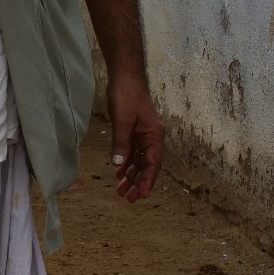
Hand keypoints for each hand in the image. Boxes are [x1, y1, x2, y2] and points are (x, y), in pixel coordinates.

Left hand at [107, 70, 162, 201]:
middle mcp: (151, 137)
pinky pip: (131, 151)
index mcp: (154, 135)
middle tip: (127, 198)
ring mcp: (142, 134)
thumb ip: (121, 143)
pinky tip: (119, 172)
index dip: (147, 181)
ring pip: (138, 160)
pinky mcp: (133, 130)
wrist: (124, 76)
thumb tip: (119, 165)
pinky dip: (126, 162)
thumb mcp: (122, 121)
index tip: (141, 196)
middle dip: (137, 182)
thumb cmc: (127, 95)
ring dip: (131, 174)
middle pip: (146, 165)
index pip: (153, 164)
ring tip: (121, 190)